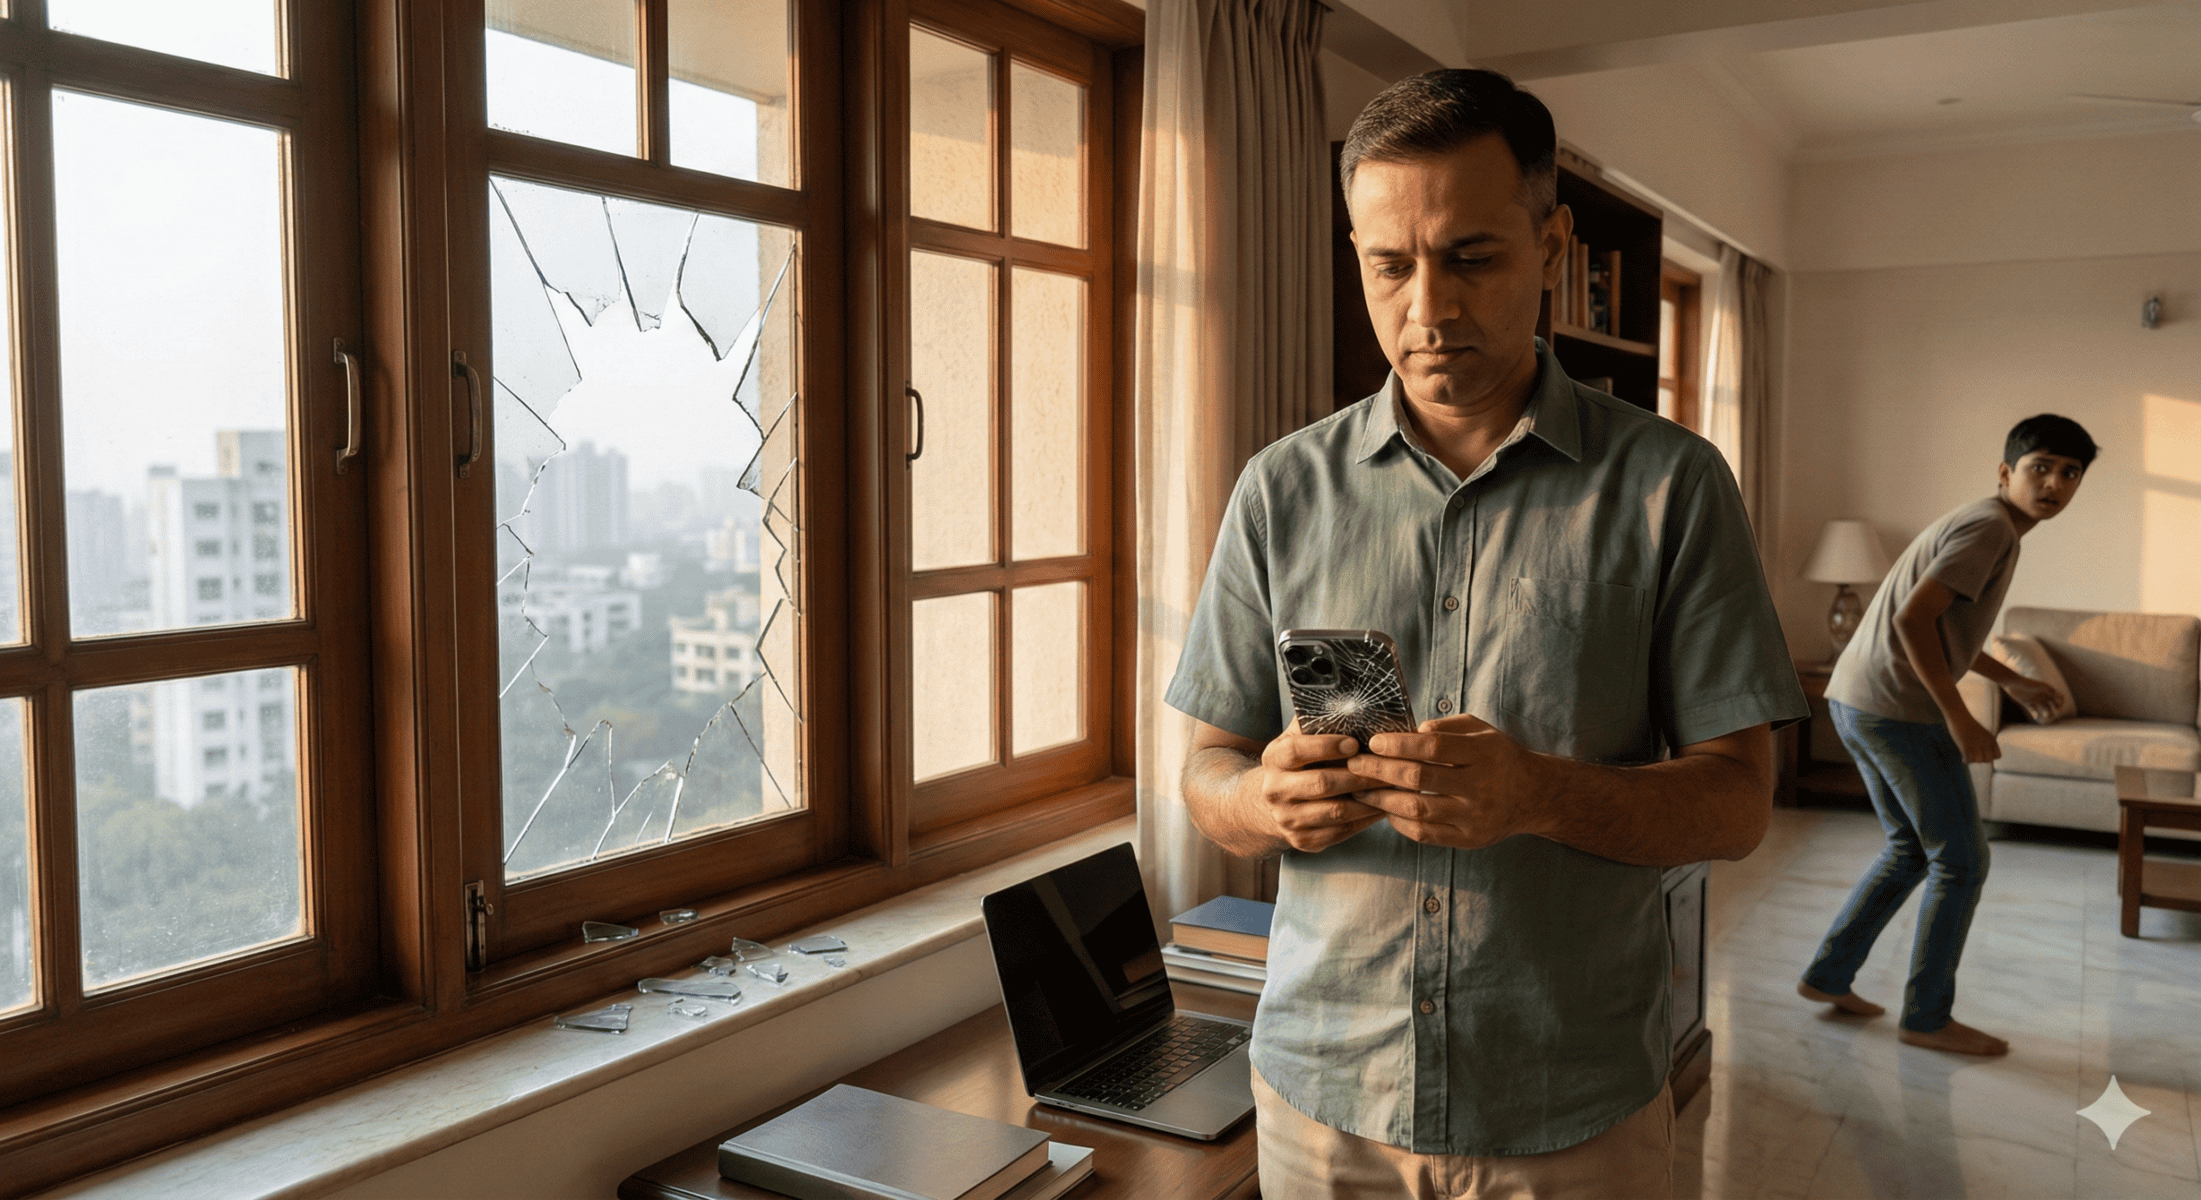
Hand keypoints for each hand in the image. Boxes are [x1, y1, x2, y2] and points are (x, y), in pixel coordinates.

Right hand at [1239, 720, 1387, 852]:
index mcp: (1272, 759)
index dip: (1326, 746)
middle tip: (1388, 767)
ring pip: (1336, 812)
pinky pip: (1342, 831)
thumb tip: (1351, 703)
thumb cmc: (1294, 764)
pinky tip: (1382, 806)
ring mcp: (1288, 819)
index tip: (1354, 742)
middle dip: (1359, 775)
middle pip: (1321, 784)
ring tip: (1392, 787)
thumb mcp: (1295, 739)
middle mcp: (1275, 791)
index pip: (1296, 751)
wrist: (1269, 805)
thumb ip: (1316, 724)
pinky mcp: (1304, 841)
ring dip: (1369, 799)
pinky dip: (1366, 819)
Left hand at [1345, 714, 1545, 849]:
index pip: (1433, 747)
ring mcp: (1475, 816)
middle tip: (1355, 764)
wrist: (1534, 795)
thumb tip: (1408, 731)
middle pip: (1420, 777)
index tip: (1373, 742)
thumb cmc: (1498, 757)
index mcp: (1483, 753)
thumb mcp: (1480, 730)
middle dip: (1380, 770)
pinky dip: (1399, 822)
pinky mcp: (1469, 840)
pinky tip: (1385, 811)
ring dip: (1382, 800)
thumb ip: (1446, 726)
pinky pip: (1425, 834)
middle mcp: (1481, 786)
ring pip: (1418, 809)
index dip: (1399, 744)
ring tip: (1360, 790)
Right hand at [1949, 713, 2000, 763]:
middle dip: (1981, 760)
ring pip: (1979, 761)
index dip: (1990, 757)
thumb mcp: (1982, 733)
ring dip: (1973, 760)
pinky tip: (1963, 758)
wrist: (1959, 717)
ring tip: (1967, 756)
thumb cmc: (1969, 725)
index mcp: (1991, 739)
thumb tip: (1983, 753)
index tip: (1982, 754)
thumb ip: (1985, 743)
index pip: (1997, 756)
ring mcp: (1976, 745)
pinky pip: (1969, 760)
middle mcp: (1986, 743)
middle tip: (1974, 756)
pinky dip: (1965, 760)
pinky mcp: (1966, 747)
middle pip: (1988, 760)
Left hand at [2001, 676, 2064, 723]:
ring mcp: (2035, 699)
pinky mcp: (2027, 703)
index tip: (2057, 708)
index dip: (2060, 704)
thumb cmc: (2027, 683)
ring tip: (2045, 716)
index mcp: (2048, 691)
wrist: (2012, 683)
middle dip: (2054, 711)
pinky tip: (2035, 716)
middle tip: (2051, 714)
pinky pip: (2033, 710)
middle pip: (2053, 705)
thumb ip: (2051, 691)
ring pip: (2044, 709)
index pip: (2059, 698)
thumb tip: (2061, 698)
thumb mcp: (2040, 687)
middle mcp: (2043, 695)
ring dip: (2046, 713)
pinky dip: (2035, 714)